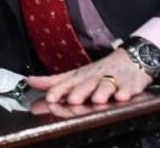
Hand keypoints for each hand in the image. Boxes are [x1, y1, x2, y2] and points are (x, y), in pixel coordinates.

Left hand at [26, 49, 152, 104]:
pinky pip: (128, 89)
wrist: (130, 60)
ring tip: (97, 99)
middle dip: (79, 92)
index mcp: (80, 77)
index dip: (58, 91)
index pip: (67, 84)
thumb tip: (30, 82)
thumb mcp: (75, 76)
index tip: (49, 98)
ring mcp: (112, 80)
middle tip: (72, 100)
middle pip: (86, 85)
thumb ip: (54, 82)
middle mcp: (94, 78)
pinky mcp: (130, 84)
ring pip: (106, 86)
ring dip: (101, 92)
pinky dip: (125, 92)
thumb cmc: (99, 72)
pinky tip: (121, 97)